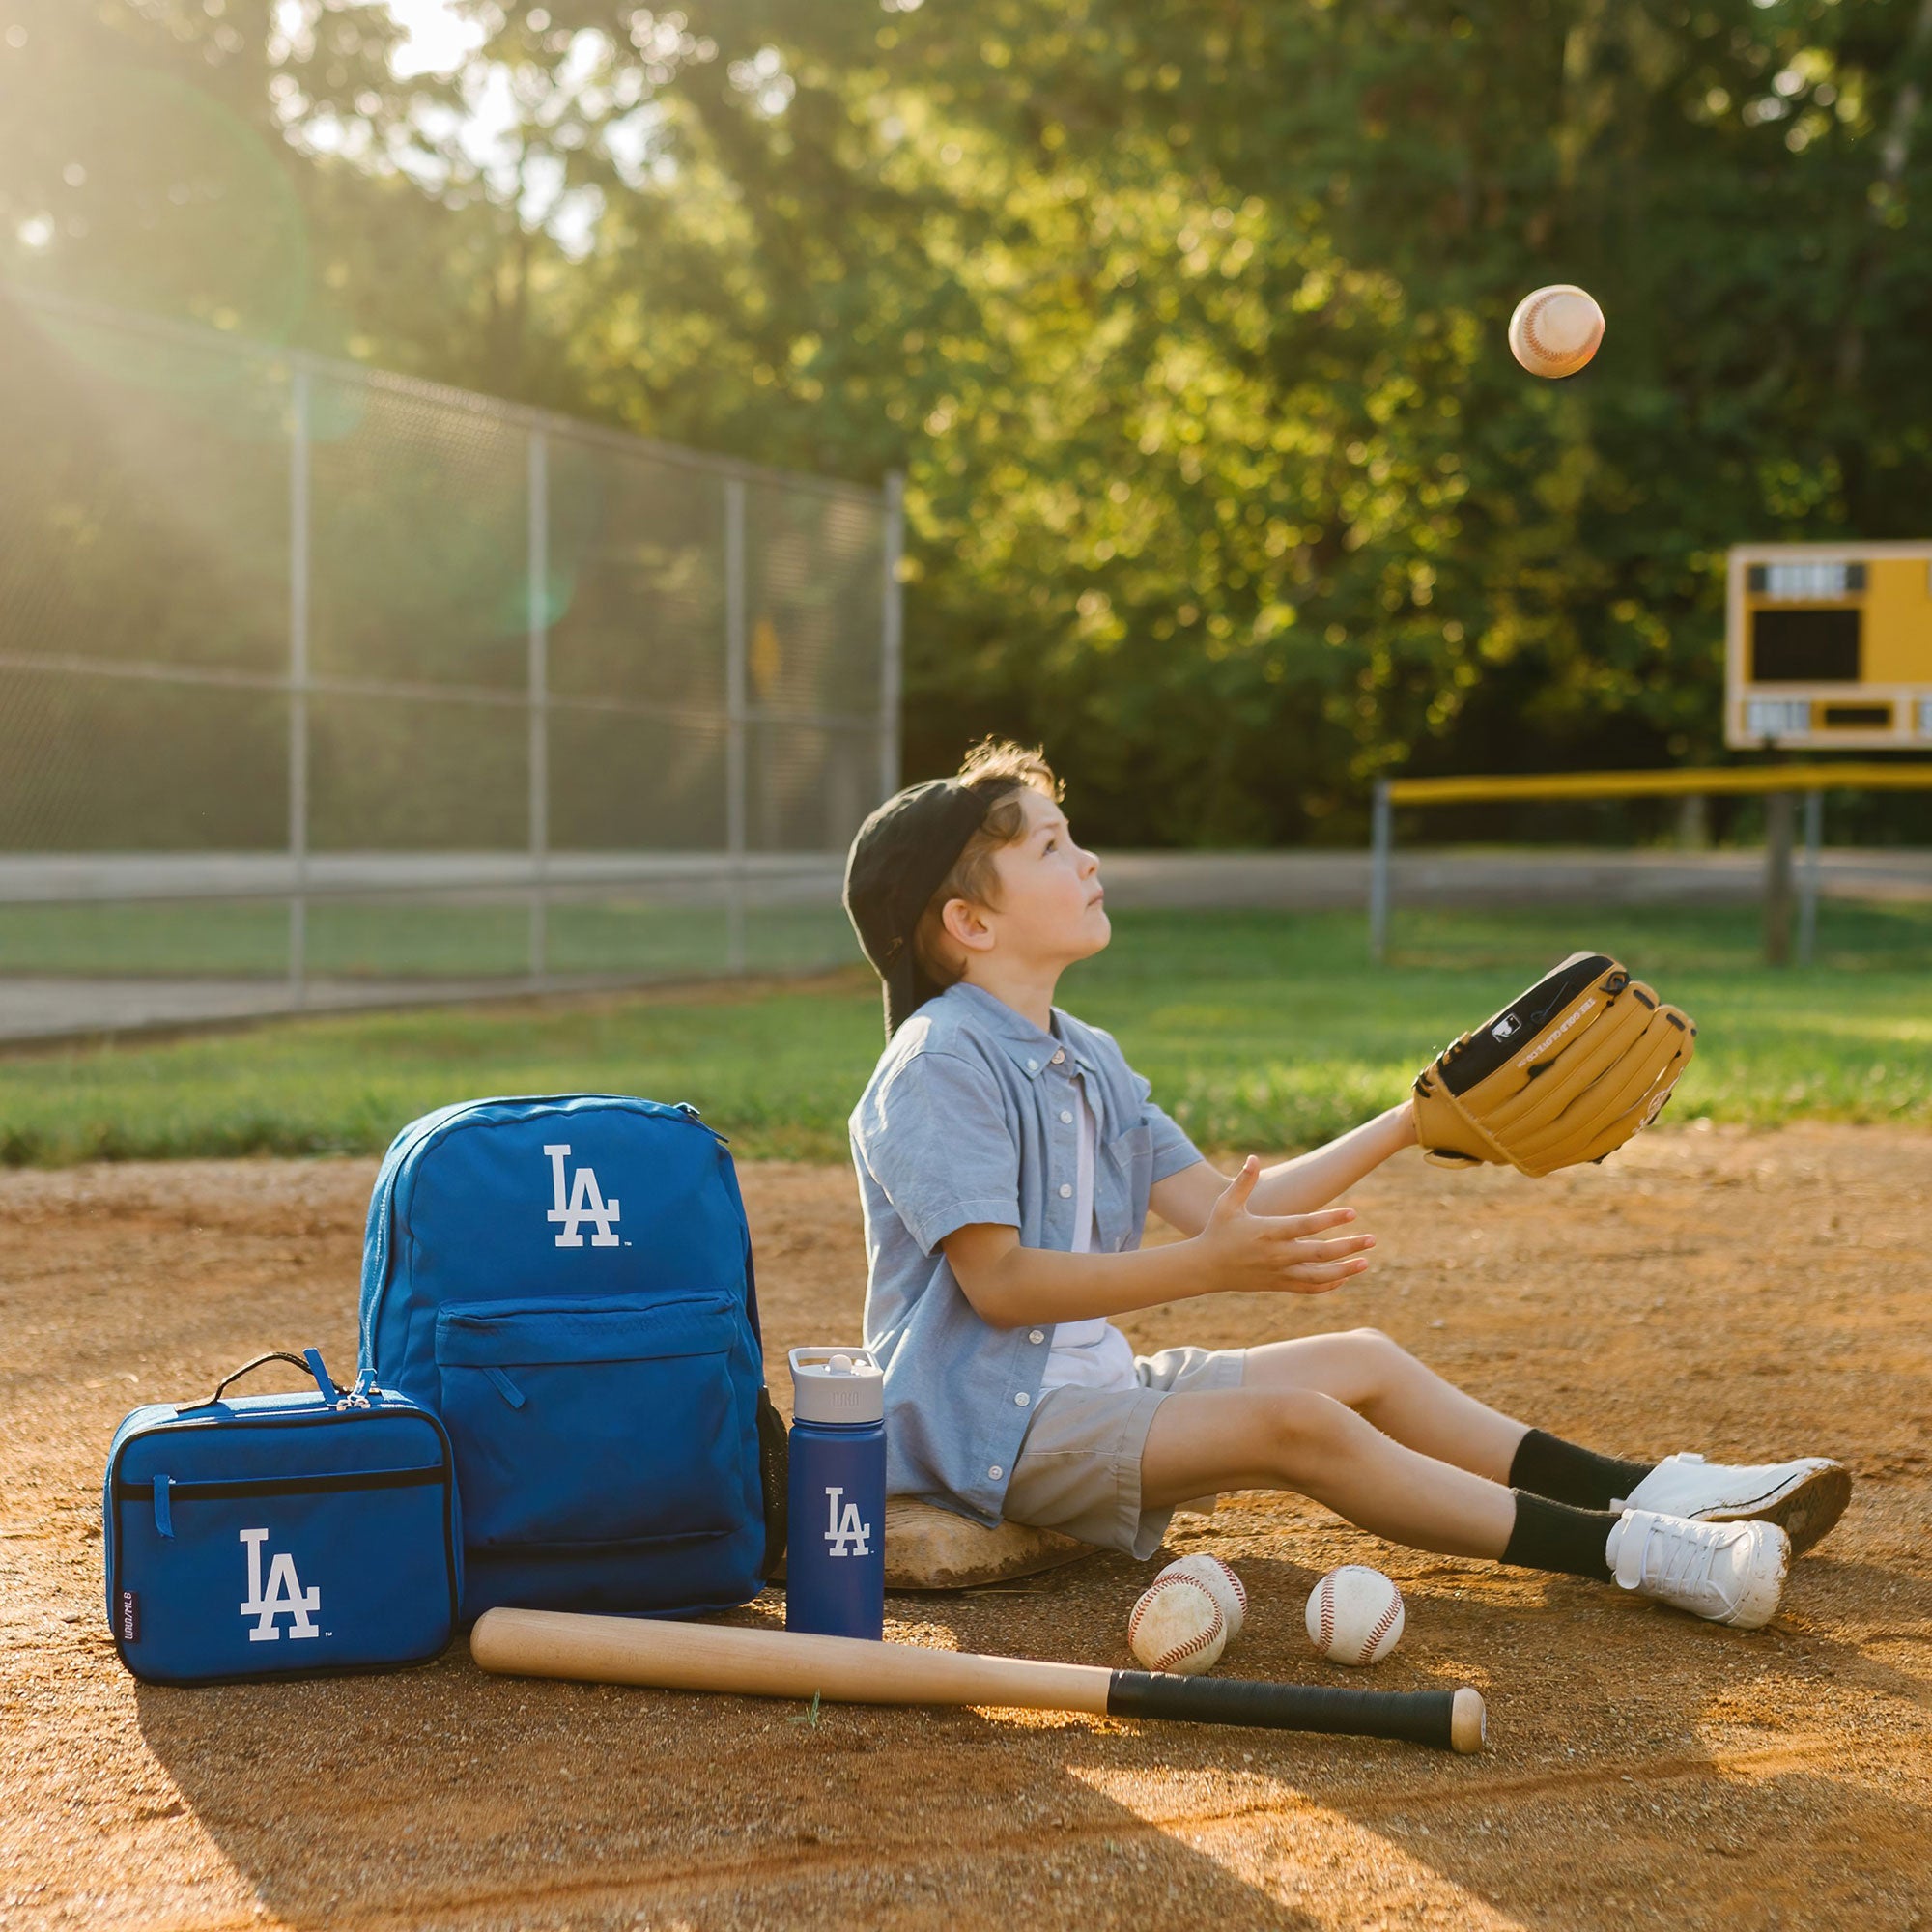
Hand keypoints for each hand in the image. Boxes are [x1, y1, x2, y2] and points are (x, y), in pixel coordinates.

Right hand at [1194, 1156, 1375, 1295]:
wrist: (1205, 1268)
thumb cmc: (1217, 1231)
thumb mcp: (1227, 1204)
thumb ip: (1244, 1182)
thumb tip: (1253, 1158)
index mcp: (1268, 1231)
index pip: (1305, 1225)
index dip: (1330, 1219)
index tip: (1353, 1213)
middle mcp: (1277, 1254)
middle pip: (1320, 1252)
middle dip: (1349, 1246)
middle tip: (1372, 1239)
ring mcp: (1279, 1272)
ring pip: (1319, 1275)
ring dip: (1345, 1270)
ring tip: (1365, 1262)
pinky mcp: (1278, 1285)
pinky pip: (1308, 1288)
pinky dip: (1328, 1285)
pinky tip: (1344, 1277)